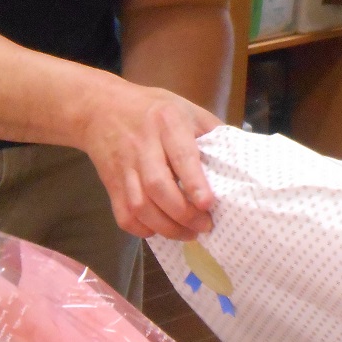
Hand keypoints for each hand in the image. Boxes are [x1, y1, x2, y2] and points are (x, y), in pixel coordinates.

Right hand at [79, 81, 223, 239]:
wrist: (101, 108)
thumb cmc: (154, 109)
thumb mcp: (187, 109)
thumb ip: (212, 131)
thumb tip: (239, 159)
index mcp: (167, 123)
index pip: (181, 156)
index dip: (194, 183)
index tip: (208, 204)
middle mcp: (143, 145)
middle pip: (158, 186)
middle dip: (183, 213)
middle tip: (204, 225)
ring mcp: (124, 167)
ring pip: (140, 205)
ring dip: (166, 227)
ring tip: (188, 233)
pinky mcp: (110, 183)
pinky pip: (123, 215)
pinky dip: (141, 229)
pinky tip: (159, 230)